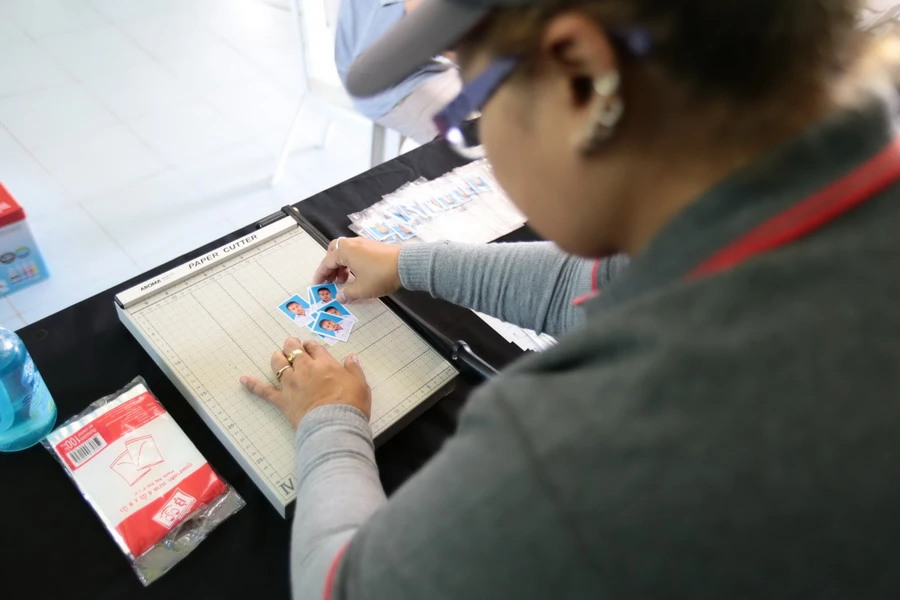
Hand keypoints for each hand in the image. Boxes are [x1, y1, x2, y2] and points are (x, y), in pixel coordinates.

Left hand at [240, 339, 370, 428]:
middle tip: (292, 346)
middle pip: (292, 349)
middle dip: (291, 345)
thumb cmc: (351, 405)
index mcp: (325, 363)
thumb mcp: (361, 384)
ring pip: (278, 363)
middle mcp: (305, 369)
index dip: (311, 345)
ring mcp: (291, 383)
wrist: (335, 426)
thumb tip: (351, 357)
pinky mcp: (282, 400)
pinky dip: (252, 385)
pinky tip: (243, 379)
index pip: (314, 347)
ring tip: (279, 357)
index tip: (311, 347)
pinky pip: (264, 391)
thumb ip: (354, 369)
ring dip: (277, 358)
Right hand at [313, 237, 401, 302]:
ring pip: (346, 252)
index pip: (327, 262)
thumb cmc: (380, 276)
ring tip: (344, 280)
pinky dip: (351, 262)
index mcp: (345, 251)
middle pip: (334, 252)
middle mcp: (352, 244)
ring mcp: (364, 243)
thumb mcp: (361, 289)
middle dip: (331, 266)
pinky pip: (356, 252)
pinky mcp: (373, 246)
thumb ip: (347, 293)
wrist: (406, 265)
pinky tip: (357, 274)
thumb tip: (340, 297)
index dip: (321, 274)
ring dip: (341, 265)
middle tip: (331, 280)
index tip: (317, 284)